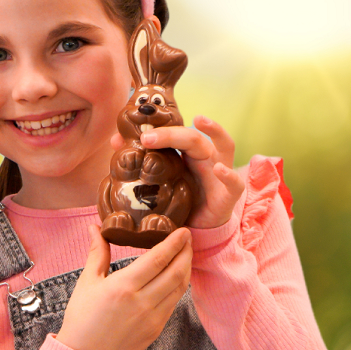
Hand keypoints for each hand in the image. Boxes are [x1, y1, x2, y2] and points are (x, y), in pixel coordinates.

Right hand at [57, 224, 191, 349]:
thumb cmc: (82, 318)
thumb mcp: (87, 282)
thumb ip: (97, 253)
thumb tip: (96, 228)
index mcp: (123, 287)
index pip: (157, 259)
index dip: (174, 243)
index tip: (183, 231)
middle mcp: (142, 301)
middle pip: (175, 272)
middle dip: (186, 252)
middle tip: (188, 238)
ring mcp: (152, 318)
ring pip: (179, 288)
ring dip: (186, 269)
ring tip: (185, 254)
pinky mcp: (157, 329)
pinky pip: (173, 303)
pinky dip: (178, 286)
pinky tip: (176, 277)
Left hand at [114, 115, 244, 227]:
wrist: (199, 227)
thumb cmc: (181, 198)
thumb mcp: (161, 180)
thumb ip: (141, 162)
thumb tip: (115, 141)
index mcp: (188, 152)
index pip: (177, 133)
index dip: (159, 130)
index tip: (137, 135)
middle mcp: (206, 157)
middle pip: (194, 137)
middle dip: (172, 134)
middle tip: (148, 138)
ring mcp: (221, 172)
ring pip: (225, 145)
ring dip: (214, 131)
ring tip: (200, 122)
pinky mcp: (229, 194)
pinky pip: (234, 182)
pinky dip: (229, 174)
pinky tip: (219, 170)